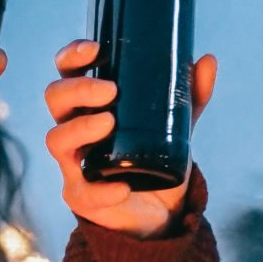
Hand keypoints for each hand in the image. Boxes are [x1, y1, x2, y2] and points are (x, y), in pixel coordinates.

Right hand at [42, 40, 217, 238]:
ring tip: (109, 122)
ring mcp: (73, 163)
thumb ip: (189, 96)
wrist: (159, 212)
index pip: (67, 73)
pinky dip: (103, 190)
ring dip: (80, 127)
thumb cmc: (155, 160)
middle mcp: (74, 130)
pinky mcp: (81, 197)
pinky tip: (122, 188)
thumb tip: (207, 60)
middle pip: (55, 98)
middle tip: (111, 90)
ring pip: (56, 138)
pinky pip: (82, 192)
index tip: (95, 49)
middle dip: (78, 88)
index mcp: (88, 106)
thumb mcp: (176, 126)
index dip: (72, 57)